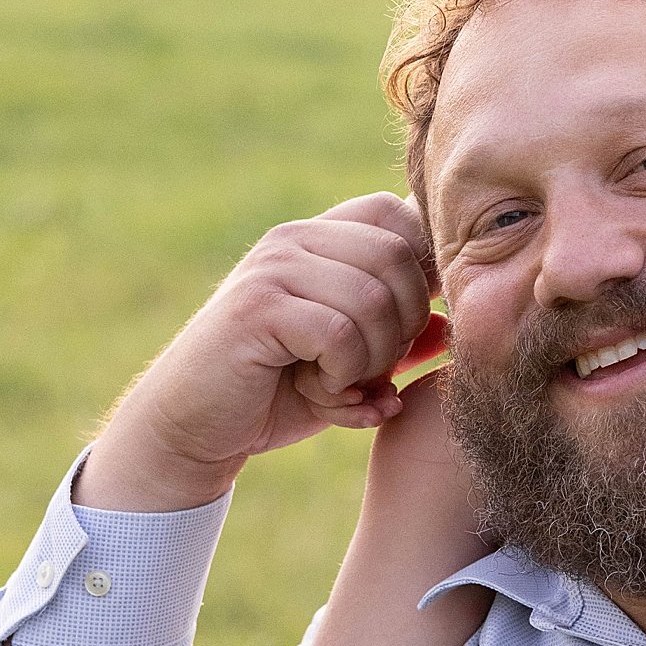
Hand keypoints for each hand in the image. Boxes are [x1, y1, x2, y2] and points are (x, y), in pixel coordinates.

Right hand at [77, 195, 440, 510]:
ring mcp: (273, 268)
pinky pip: (339, 333)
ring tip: (341, 384)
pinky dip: (344, 375)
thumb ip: (400, 341)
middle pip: (399, 258)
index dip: (423, 272)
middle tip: (374, 370)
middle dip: (404, 326)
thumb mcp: (352, 365)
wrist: (193, 429)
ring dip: (373, 359)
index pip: (400, 217)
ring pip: (374, 299)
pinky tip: (319, 391)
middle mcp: (295, 238)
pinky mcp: (257, 308)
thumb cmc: (277, 393)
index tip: (410, 329)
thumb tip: (452, 327)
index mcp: (319, 236)